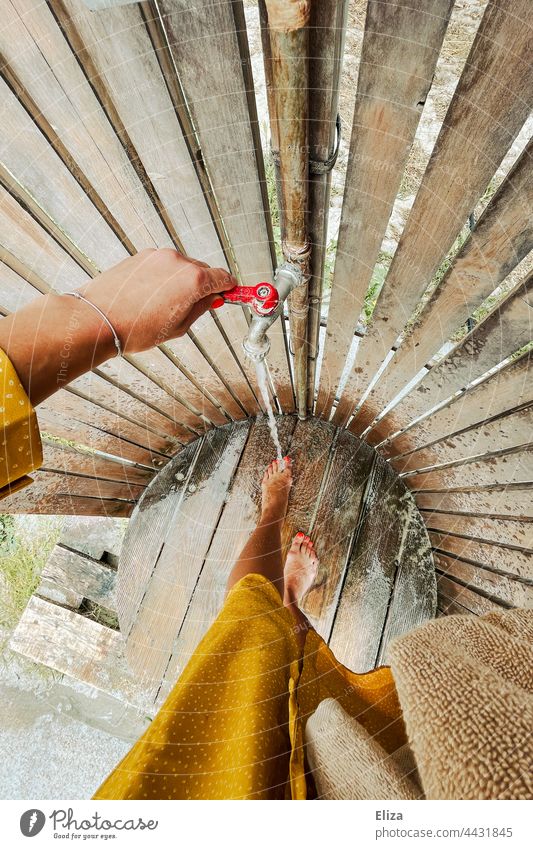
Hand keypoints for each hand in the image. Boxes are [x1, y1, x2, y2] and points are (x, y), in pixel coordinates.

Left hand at [0, 249, 237, 405]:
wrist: (98, 319)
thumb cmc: (134, 327)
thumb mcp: (178, 327)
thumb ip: (200, 308)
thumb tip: (210, 299)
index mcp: (193, 279)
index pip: (223, 278)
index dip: (229, 289)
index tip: (230, 293)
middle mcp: (177, 261)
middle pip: (203, 270)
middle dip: (203, 286)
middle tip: (195, 306)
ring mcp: (157, 256)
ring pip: (181, 267)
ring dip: (181, 281)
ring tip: (165, 306)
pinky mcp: (141, 256)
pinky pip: (162, 265)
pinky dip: (163, 277)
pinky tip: (151, 298)